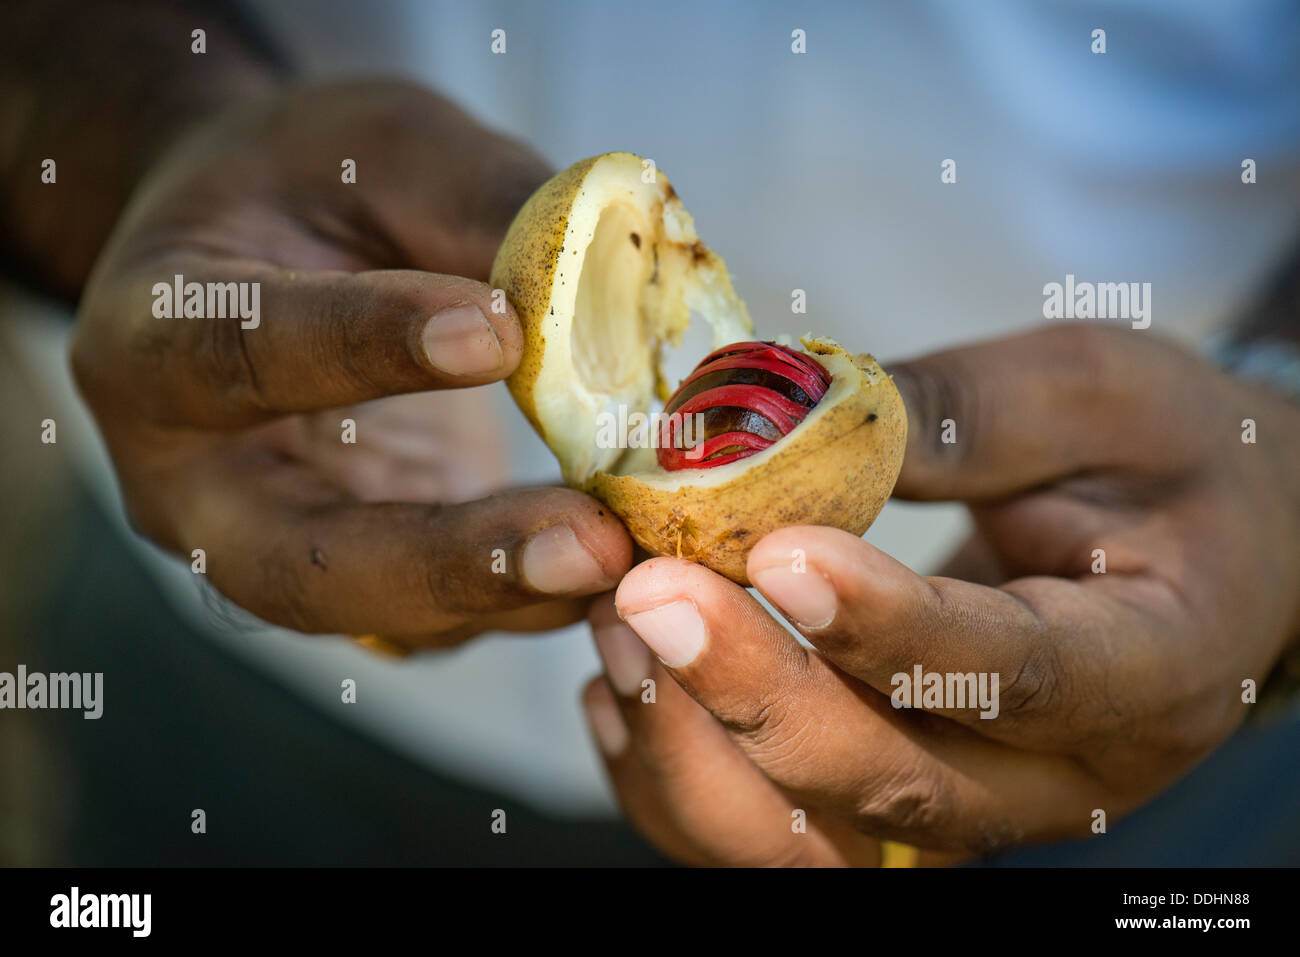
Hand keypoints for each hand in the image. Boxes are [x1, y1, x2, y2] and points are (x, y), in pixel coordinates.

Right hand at [72, 79, 632, 648]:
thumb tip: (615, 292)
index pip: (247, 351)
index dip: (369, 345)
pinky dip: (534, 602)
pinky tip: (625, 565)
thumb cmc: (310, 186)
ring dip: (515, 598)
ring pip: (381, 615)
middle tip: (590, 546)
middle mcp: (194, 476)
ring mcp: (272, 546)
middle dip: (450, 564)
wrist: (267, 256)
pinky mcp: (356, 575)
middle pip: (301, 561)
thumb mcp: (380, 147)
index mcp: (157, 334)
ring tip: (635, 556)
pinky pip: (439, 620)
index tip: (499, 332)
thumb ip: (477, 202)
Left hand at [583, 324, 1299, 862]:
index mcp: (1154, 664)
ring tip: (621, 623)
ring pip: (820, 847)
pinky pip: (776, 842)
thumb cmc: (1167, 462)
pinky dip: (683, 780)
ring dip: (702, 748)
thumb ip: (973, 410)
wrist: (1207, 554)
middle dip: (759, 692)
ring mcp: (975, 810)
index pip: (1021, 674)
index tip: (781, 551)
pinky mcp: (900, 810)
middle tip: (651, 589)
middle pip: (901, 784)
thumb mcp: (1106, 395)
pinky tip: (621, 689)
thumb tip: (805, 415)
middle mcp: (1063, 775)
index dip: (894, 627)